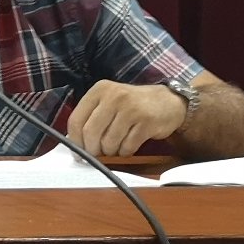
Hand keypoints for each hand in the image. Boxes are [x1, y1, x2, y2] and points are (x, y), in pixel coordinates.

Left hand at [67, 81, 188, 156]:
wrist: (168, 102)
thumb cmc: (132, 105)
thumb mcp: (108, 102)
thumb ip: (91, 117)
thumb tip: (75, 144)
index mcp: (99, 90)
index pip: (76, 120)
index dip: (75, 140)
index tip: (79, 152)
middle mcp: (114, 96)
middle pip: (91, 133)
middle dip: (92, 150)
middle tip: (98, 154)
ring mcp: (131, 109)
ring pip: (109, 143)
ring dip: (111, 151)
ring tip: (116, 146)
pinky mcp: (146, 122)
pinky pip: (127, 147)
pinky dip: (125, 152)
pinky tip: (129, 144)